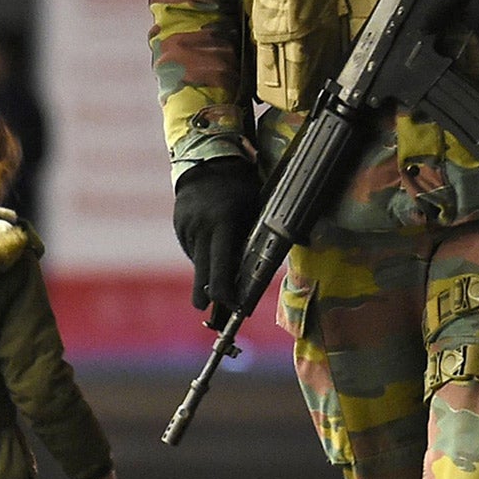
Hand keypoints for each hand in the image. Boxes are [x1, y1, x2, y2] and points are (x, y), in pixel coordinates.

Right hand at [172, 156, 258, 311]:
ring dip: (209, 274)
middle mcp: (201, 229)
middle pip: (203, 273)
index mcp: (223, 223)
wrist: (207, 162)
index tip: (228, 305)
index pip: (221, 265)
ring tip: (218, 283)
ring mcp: (187, 229)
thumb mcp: (258, 204)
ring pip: (199, 262)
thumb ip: (267, 230)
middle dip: (207, 296)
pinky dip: (204, 256)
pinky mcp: (180, 228)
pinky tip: (214, 251)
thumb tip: (298, 244)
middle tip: (211, 316)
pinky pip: (193, 250)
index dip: (224, 289)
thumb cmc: (242, 185)